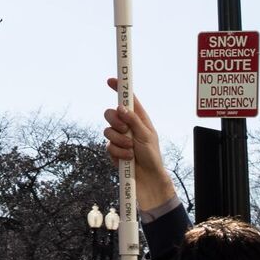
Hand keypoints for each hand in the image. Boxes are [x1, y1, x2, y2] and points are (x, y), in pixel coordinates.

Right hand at [104, 76, 175, 211]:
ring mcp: (119, 138)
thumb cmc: (152, 156)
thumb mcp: (146, 135)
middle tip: (125, 129)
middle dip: (116, 121)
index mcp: (138, 118)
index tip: (111, 80)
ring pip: (108, 130)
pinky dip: (118, 151)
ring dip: (120, 140)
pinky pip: (108, 145)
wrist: (148, 179)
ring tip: (131, 149)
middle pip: (111, 113)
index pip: (127, 100)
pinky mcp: (113, 150)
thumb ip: (133, 120)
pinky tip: (128, 157)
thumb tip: (120, 107)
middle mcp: (127, 126)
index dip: (119, 88)